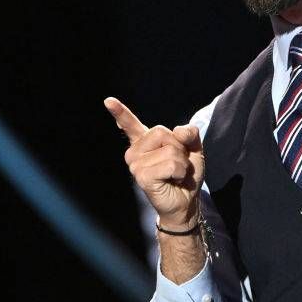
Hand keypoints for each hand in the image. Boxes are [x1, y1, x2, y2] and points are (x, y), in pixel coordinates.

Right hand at [104, 96, 203, 227]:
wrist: (186, 201)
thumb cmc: (185, 176)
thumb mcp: (193, 150)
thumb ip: (189, 134)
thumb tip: (179, 130)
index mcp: (145, 143)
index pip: (131, 125)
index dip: (120, 112)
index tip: (108, 100)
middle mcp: (136, 152)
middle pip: (162, 132)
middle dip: (179, 148)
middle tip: (178, 164)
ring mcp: (136, 164)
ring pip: (169, 150)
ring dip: (181, 163)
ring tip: (176, 174)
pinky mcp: (142, 176)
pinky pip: (171, 164)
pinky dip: (179, 172)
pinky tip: (173, 180)